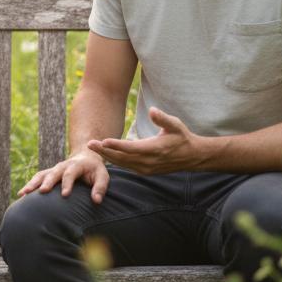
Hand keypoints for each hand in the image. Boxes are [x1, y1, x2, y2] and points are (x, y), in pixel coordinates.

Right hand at [17, 149, 110, 203]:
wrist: (85, 157)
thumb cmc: (95, 170)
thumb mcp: (102, 176)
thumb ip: (100, 187)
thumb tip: (96, 201)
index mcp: (76, 165)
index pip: (71, 173)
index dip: (67, 183)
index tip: (65, 195)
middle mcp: (62, 166)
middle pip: (53, 173)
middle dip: (47, 182)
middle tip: (42, 192)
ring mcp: (54, 170)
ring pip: (41, 175)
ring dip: (32, 184)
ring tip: (23, 194)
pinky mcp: (48, 174)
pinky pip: (37, 179)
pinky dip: (29, 186)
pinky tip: (21, 196)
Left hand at [87, 107, 208, 174]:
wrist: (191, 156)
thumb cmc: (182, 137)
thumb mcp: (175, 125)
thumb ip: (162, 118)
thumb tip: (152, 110)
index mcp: (154, 149)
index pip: (131, 148)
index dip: (116, 145)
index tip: (103, 141)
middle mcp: (149, 161)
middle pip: (122, 157)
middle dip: (105, 151)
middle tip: (89, 144)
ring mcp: (147, 168)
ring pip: (123, 164)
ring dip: (107, 156)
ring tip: (93, 148)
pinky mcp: (146, 171)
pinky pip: (127, 167)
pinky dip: (116, 161)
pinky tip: (106, 155)